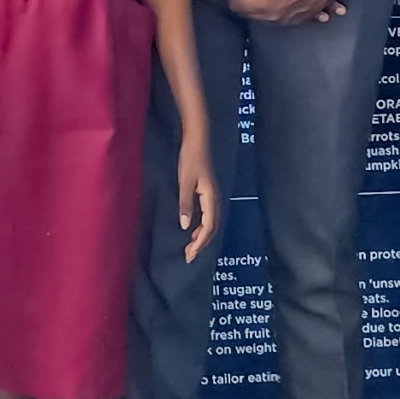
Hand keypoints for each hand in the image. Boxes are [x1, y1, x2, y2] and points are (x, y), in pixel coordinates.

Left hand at [176, 136, 221, 263]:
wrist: (197, 142)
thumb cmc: (190, 160)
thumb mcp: (185, 183)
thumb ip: (185, 204)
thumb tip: (185, 227)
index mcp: (211, 199)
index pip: (208, 228)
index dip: (199, 243)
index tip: (189, 254)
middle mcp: (215, 200)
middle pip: (212, 228)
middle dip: (201, 244)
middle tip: (189, 256)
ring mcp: (212, 196)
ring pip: (211, 223)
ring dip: (202, 236)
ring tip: (190, 246)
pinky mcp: (208, 193)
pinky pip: (208, 215)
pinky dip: (202, 226)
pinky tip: (192, 229)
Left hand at [221, 0, 355, 24]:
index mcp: (265, 3)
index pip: (239, 7)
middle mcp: (276, 16)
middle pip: (251, 15)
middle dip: (245, 5)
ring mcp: (290, 20)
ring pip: (266, 20)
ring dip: (259, 11)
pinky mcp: (302, 19)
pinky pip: (282, 21)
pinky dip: (275, 14)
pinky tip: (274, 6)